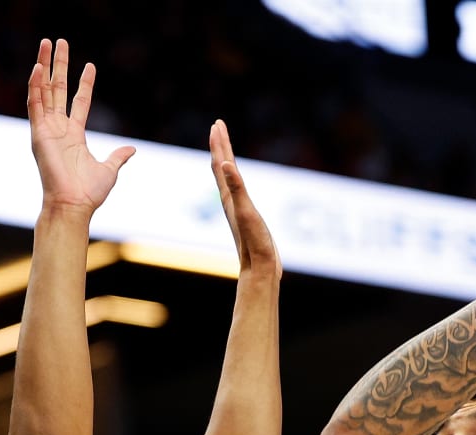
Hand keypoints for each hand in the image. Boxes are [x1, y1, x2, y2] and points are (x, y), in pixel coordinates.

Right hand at [26, 38, 134, 214]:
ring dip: (44, 66)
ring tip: (46, 43)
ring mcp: (46, 129)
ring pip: (43, 90)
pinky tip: (37, 67)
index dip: (85, 83)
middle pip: (58, 89)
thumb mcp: (108, 170)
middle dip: (59, 64)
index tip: (90, 65)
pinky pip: (34, 105)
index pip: (79, 102)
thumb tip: (131, 149)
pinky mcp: (38, 133)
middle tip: (59, 41)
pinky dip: (34, 86)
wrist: (73, 205)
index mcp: (74, 135)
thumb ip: (117, 157)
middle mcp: (58, 128)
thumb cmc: (88, 193)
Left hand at [211, 120, 278, 277]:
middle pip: (222, 167)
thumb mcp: (246, 211)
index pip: (221, 163)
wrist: (258, 270)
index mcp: (229, 196)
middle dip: (220, 145)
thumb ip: (237, 187)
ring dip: (225, 160)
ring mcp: (236, 208)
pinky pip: (236, 191)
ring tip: (224, 148)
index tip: (217, 123)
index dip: (220, 143)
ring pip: (227, 178)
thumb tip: (226, 164)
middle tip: (218, 125)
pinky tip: (237, 181)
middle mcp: (229, 200)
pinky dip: (235, 179)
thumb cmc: (254, 242)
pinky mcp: (245, 217)